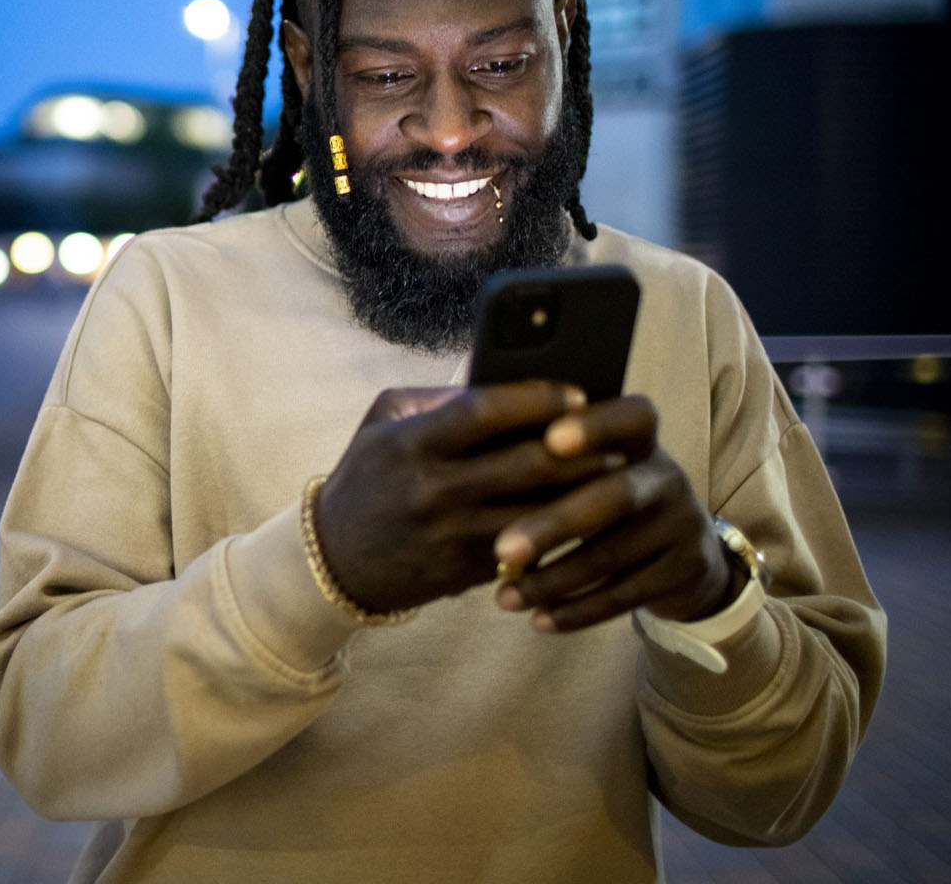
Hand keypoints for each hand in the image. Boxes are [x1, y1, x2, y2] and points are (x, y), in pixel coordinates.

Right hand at [314, 381, 627, 614]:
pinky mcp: (465, 571)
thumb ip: (439, 398)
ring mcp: (452, 535)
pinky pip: (529, 546)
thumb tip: (505, 379)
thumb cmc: (366, 476)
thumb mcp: (383, 423)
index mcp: (411, 443)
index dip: (539, 398)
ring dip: (583, 493)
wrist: (334, 561)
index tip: (578, 393)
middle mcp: (433, 489)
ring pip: (539, 511)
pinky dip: (560, 530)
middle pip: (529, 463)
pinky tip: (585, 514)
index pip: (487, 410)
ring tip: (612, 473)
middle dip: (581, 448)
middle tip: (616, 436)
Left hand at [492, 395, 742, 630]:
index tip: (550, 440)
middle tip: (502, 550)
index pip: (631, 417)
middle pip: (616, 496)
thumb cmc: (603, 494)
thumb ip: (550, 458)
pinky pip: (626, 595)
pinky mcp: (685, 570)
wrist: (682, 550)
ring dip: (553, 580)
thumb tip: (478, 462)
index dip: (597, 427)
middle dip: (555, 524)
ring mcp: (682, 524)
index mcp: (640, 439)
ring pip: (613, 554)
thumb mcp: (592, 467)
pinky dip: (578, 611)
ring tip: (504, 598)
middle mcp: (667, 475)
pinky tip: (538, 620)